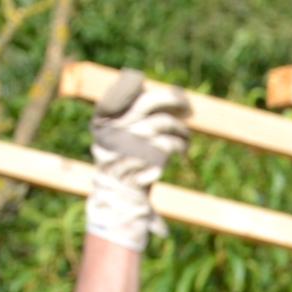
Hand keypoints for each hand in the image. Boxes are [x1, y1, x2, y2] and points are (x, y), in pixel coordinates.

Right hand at [86, 68, 191, 251]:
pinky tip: (183, 150)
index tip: (174, 95)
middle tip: (189, 107)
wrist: (117, 201)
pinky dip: (180, 144)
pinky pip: (166, 145)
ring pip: (161, 123)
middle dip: (172, 100)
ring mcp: (122, 147)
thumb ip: (142, 115)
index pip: (128, 91)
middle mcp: (110, 129)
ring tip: (186, 137)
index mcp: (103, 119)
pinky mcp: (138, 163)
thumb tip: (175, 94)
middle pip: (147, 102)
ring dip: (180, 129)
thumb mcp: (128, 136)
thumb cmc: (128, 164)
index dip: (155, 90)